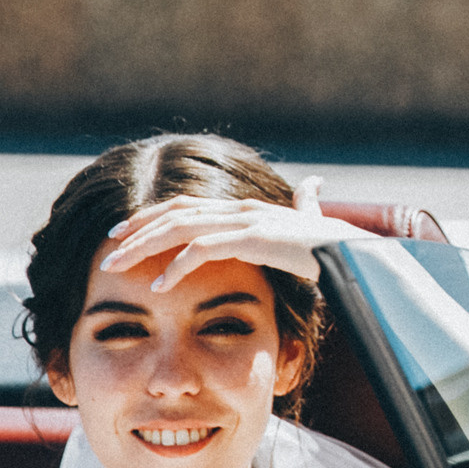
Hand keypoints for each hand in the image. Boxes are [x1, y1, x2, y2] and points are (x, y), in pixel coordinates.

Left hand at [98, 175, 373, 291]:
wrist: (361, 252)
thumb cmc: (337, 243)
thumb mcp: (313, 220)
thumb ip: (306, 203)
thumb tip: (313, 182)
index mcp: (247, 206)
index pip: (187, 203)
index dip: (152, 215)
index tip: (124, 231)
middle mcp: (242, 207)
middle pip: (175, 212)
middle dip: (136, 230)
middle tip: (107, 247)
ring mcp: (247, 220)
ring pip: (180, 228)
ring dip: (143, 248)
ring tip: (116, 268)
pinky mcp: (254, 237)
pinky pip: (204, 250)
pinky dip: (176, 267)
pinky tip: (158, 286)